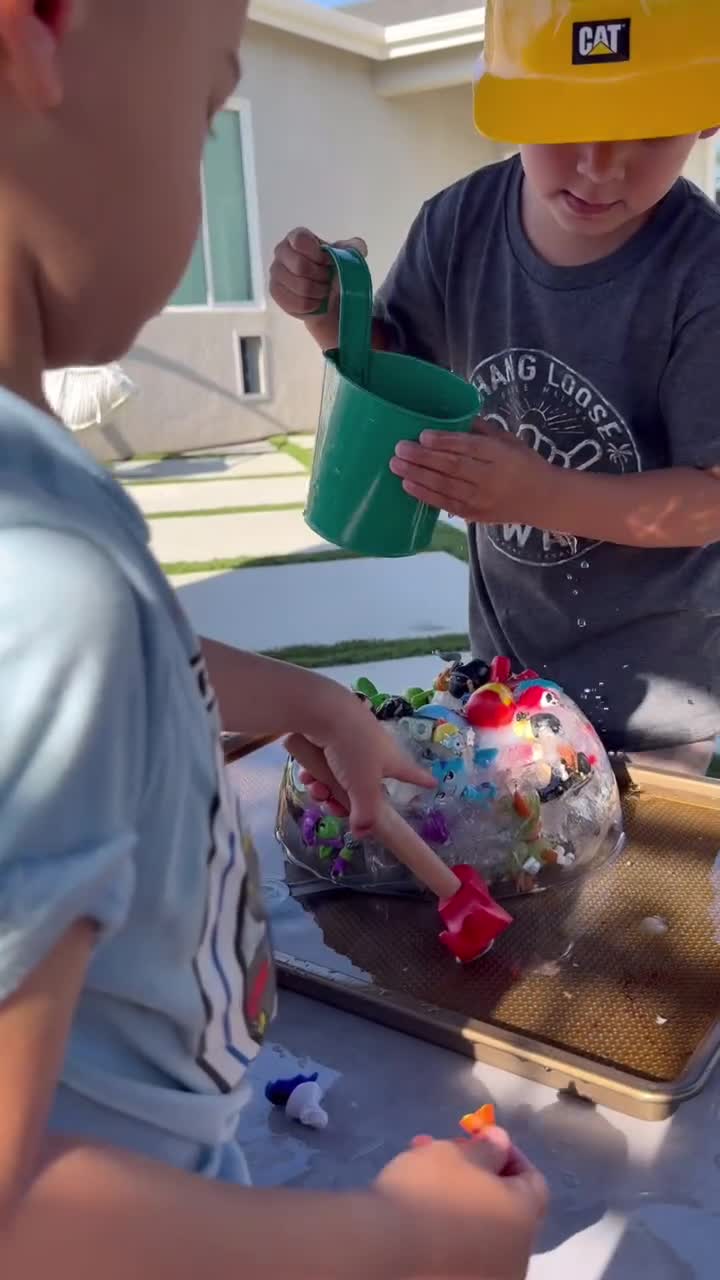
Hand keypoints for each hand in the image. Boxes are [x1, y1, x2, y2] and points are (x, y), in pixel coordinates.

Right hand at [269, 226, 367, 320]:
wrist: (328, 296)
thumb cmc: (335, 270)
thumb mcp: (349, 256)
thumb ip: (355, 247)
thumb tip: (358, 248)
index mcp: (297, 237)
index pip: (300, 240)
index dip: (318, 255)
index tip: (328, 262)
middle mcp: (281, 251)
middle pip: (300, 266)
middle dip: (321, 276)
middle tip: (327, 279)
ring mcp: (275, 272)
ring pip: (300, 287)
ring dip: (318, 292)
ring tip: (323, 291)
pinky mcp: (276, 292)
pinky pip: (296, 303)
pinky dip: (312, 305)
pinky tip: (316, 302)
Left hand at [285, 692, 431, 837]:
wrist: (324, 710)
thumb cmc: (354, 748)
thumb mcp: (363, 787)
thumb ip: (365, 814)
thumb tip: (363, 834)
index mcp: (392, 761)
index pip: (413, 774)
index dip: (422, 780)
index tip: (433, 783)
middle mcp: (375, 752)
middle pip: (366, 786)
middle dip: (348, 802)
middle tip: (334, 807)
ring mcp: (352, 743)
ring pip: (341, 777)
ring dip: (326, 789)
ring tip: (316, 790)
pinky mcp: (330, 736)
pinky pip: (324, 764)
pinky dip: (315, 773)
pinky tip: (306, 777)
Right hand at [376, 1127, 547, 1278]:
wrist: (386, 1247)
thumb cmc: (431, 1192)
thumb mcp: (459, 1153)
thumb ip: (488, 1147)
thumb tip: (501, 1142)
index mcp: (523, 1220)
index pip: (533, 1181)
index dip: (509, 1154)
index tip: (481, 1138)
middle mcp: (516, 1256)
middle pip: (505, 1205)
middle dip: (477, 1173)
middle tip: (446, 1151)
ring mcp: (489, 1276)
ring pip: (481, 1226)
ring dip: (460, 1196)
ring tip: (423, 1172)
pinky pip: (463, 1249)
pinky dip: (449, 1225)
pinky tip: (420, 1210)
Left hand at [390, 420, 557, 525]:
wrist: (544, 499)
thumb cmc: (524, 463)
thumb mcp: (508, 440)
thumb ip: (481, 430)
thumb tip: (450, 415)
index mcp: (501, 455)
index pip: (470, 447)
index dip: (445, 442)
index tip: (423, 435)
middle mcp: (490, 478)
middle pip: (453, 467)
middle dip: (423, 458)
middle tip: (399, 449)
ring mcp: (482, 499)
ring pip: (446, 487)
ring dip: (418, 477)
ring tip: (396, 466)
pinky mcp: (475, 514)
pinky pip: (447, 505)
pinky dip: (426, 495)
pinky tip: (408, 486)